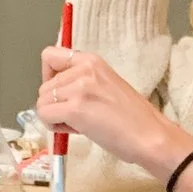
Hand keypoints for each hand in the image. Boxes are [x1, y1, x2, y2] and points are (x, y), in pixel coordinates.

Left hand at [36, 45, 192, 174]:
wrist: (150, 136)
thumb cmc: (133, 118)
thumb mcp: (105, 85)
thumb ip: (81, 81)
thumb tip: (55, 92)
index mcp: (92, 60)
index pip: (50, 56)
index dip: (48, 76)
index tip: (59, 91)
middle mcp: (84, 69)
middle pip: (44, 86)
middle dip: (55, 104)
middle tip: (78, 116)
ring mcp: (79, 88)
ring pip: (42, 102)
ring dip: (55, 117)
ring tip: (79, 123)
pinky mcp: (75, 109)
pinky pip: (45, 116)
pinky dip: (54, 126)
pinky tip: (74, 130)